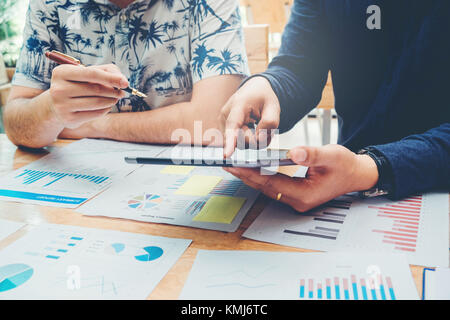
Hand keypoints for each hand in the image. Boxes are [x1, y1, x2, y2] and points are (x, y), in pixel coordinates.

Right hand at [49, 64, 127, 128]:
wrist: (57, 105)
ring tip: (115, 98)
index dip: (111, 78)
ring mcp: (62, 106)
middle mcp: (59, 89)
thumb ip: (106, 71)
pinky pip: (95, 114)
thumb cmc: (77, 84)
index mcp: (62, 72)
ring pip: (97, 102)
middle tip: (122, 92)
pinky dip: (105, 109)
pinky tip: (106, 106)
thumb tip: (122, 80)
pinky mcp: (69, 119)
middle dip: (113, 91)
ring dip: (111, 100)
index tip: (126, 83)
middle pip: (96, 89)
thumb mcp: (87, 73)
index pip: (91, 74)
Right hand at [220, 76, 280, 157]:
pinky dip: (249, 139)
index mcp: (238, 105)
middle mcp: (226, 115)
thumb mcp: (273, 106)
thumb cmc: (262, 97)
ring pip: (239, 144)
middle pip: (240, 140)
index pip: (232, 126)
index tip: (226, 155)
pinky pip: (238, 143)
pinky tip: (252, 129)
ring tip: (260, 126)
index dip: (230, 142)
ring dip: (253, 140)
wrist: (253, 90)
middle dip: (256, 139)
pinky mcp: (224, 131)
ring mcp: (223, 124)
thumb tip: (259, 139)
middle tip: (267, 128)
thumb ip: (270, 123)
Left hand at [224, 145, 378, 211]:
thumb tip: (293, 153)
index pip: (270, 183)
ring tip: (234, 165)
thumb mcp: (332, 156)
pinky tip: (251, 168)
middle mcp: (298, 201)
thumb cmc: (346, 165)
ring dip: (251, 177)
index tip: (235, 164)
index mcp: (305, 194)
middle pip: (265, 188)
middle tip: (227, 163)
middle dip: (245, 175)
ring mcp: (296, 200)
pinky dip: (261, 177)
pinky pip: (273, 186)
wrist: (356, 174)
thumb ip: (312, 154)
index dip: (251, 173)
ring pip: (267, 188)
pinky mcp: (296, 194)